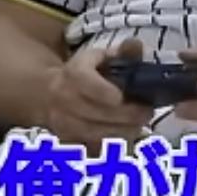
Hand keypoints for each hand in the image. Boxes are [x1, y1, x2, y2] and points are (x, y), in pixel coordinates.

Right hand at [46, 37, 155, 153]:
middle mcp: (64, 100)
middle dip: (126, 115)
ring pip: (94, 134)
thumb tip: (136, 45)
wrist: (49, 94)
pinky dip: (110, 147)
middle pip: (94, 112)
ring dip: (122, 132)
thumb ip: (123, 52)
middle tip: (147, 113)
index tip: (121, 97)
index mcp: (73, 74)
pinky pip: (91, 149)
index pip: (84, 82)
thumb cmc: (86, 73)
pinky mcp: (67, 142)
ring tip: (140, 125)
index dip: (102, 91)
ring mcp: (64, 123)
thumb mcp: (102, 56)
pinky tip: (126, 138)